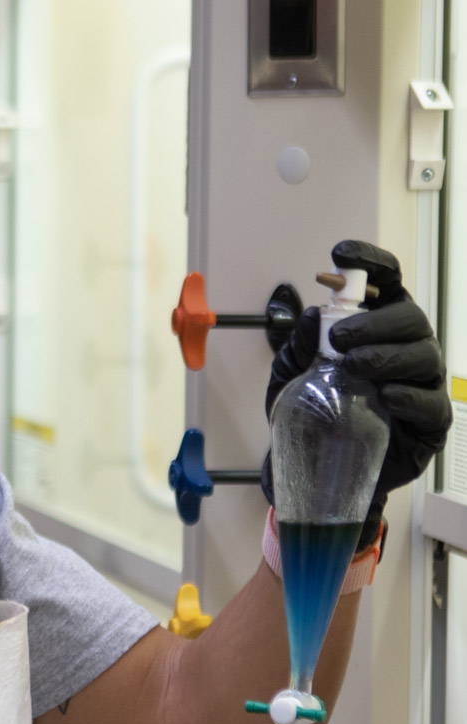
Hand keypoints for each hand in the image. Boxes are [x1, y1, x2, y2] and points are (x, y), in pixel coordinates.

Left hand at [262, 240, 450, 547]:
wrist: (315, 470)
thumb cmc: (310, 414)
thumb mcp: (292, 375)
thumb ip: (299, 346)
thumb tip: (310, 316)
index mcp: (377, 328)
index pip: (385, 285)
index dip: (371, 263)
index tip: (342, 253)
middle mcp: (406, 349)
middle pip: (411, 318)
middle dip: (376, 321)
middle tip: (339, 338)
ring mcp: (422, 385)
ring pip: (424, 355)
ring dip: (388, 355)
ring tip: (354, 365)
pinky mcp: (429, 424)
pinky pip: (432, 404)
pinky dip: (409, 396)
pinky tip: (385, 396)